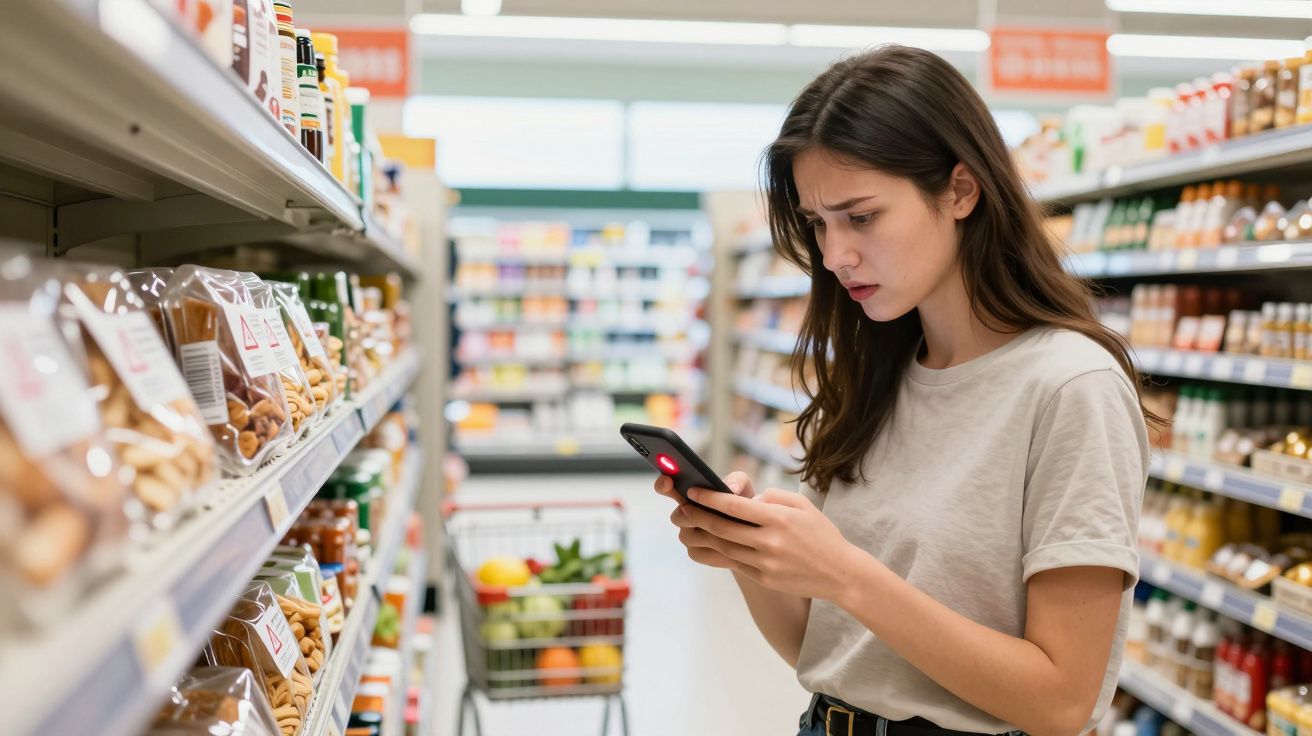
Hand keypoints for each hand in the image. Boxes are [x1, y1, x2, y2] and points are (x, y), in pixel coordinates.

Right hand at [656, 471, 754, 568]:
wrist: (753, 532)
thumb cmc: (744, 504)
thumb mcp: (744, 487)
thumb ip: (737, 480)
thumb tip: (731, 488)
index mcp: (690, 494)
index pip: (666, 488)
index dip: (663, 485)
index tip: (668, 481)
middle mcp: (684, 514)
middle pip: (677, 517)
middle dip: (692, 515)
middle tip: (709, 512)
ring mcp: (688, 535)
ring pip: (687, 537)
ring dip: (707, 533)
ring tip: (730, 531)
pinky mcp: (697, 553)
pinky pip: (698, 554)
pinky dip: (714, 550)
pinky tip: (734, 547)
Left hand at [671, 483, 865, 601]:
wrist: (841, 573)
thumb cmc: (821, 534)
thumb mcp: (802, 505)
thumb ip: (772, 497)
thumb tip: (745, 500)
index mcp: (778, 519)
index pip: (735, 506)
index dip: (709, 499)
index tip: (693, 492)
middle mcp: (770, 541)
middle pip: (722, 528)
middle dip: (698, 517)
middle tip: (683, 509)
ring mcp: (766, 563)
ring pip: (725, 547)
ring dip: (705, 536)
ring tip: (693, 525)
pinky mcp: (765, 579)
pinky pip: (736, 563)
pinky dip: (723, 552)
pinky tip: (714, 543)